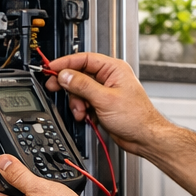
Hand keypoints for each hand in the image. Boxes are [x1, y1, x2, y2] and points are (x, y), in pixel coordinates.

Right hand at [44, 53, 169, 156]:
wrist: (144, 137)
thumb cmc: (136, 117)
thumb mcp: (104, 99)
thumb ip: (82, 85)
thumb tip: (65, 75)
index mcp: (114, 69)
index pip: (84, 58)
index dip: (66, 62)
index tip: (52, 68)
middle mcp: (109, 77)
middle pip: (79, 74)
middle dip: (69, 85)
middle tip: (55, 87)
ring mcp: (105, 91)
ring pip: (80, 90)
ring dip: (76, 102)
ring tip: (81, 111)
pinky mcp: (102, 104)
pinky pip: (84, 102)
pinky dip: (82, 109)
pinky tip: (86, 116)